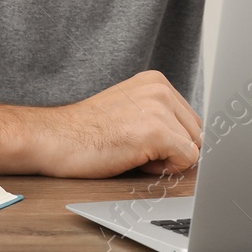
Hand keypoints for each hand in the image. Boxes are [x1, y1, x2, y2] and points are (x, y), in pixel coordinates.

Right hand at [29, 70, 201, 177]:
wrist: (54, 139)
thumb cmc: (86, 133)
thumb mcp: (130, 111)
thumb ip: (160, 116)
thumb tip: (194, 141)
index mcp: (156, 81)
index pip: (191, 121)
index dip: (171, 141)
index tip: (143, 143)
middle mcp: (161, 88)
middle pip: (197, 134)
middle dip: (173, 150)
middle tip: (134, 149)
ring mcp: (160, 107)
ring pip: (194, 148)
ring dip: (167, 160)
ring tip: (132, 151)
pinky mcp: (157, 130)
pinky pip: (187, 160)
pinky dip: (164, 170)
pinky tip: (134, 158)